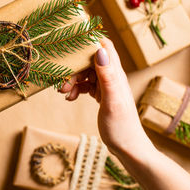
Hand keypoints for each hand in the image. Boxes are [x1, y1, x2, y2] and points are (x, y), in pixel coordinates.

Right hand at [59, 38, 152, 155]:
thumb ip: (107, 76)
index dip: (89, 42)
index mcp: (116, 74)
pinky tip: (71, 98)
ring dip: (73, 80)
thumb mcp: (112, 101)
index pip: (104, 46)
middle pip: (90, 60)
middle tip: (62, 83)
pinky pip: (86, 85)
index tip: (71, 45)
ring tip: (64, 93)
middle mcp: (112, 76)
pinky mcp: (101, 95)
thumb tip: (100, 50)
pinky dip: (76, 89)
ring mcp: (106, 86)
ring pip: (86, 73)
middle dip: (74, 67)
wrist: (127, 148)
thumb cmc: (122, 127)